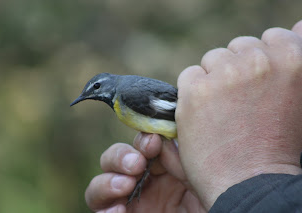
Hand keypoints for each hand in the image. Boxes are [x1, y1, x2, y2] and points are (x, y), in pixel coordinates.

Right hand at [85, 133, 204, 212]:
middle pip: (114, 158)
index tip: (153, 142)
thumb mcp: (197, 178)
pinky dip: (105, 209)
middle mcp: (142, 181)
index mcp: (162, 166)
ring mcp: (130, 201)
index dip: (142, 140)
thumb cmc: (210, 203)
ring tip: (126, 185)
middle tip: (136, 164)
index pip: (140, 145)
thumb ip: (178, 159)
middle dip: (121, 157)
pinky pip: (102, 211)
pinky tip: (119, 209)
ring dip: (108, 181)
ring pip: (100, 183)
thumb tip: (161, 139)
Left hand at [176, 20, 301, 209]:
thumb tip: (300, 25)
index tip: (259, 83)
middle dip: (237, 70)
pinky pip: (190, 75)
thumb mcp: (298, 97)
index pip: (272, 38)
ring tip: (223, 111)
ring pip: (213, 59)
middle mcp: (260, 61)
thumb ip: (295, 60)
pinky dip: (193, 92)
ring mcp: (227, 73)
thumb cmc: (277, 144)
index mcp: (294, 59)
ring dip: (215, 79)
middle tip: (240, 102)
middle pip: (239, 48)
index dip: (262, 63)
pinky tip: (205, 115)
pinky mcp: (196, 88)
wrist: (251, 182)